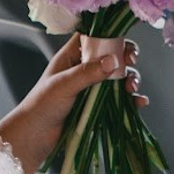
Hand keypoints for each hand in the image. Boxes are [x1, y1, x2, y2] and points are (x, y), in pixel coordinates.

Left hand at [0, 33, 145, 173]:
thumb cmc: (41, 106)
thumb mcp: (63, 85)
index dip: (110, 36)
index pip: (94, 37)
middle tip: (131, 62)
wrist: (34, 137)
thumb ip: (87, 72)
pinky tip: (138, 103)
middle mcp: (83, 70)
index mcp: (71, 57)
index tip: (122, 43)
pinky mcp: (98, 107)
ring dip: (130, 80)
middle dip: (125, 58)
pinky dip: (132, 99)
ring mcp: (92, 89)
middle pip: (112, 56)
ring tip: (132, 88)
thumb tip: (113, 61)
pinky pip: (120, 99)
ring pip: (119, 78)